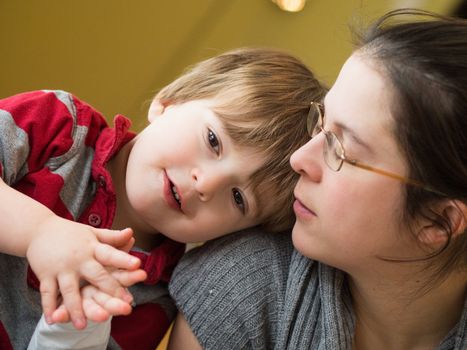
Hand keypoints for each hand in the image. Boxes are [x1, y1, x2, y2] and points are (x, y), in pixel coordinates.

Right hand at [26, 217, 145, 328]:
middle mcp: (79, 259)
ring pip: (70, 290)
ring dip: (76, 308)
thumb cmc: (71, 234)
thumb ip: (112, 238)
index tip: (138, 265)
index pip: (110, 254)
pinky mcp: (45, 275)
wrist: (39, 229)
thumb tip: (131, 232)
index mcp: (92, 248)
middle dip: (109, 289)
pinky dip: (49, 306)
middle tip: (124, 305)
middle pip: (96, 275)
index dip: (124, 260)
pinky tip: (53, 320)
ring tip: (83, 325)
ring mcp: (61, 268)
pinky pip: (48, 293)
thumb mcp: (93, 233)